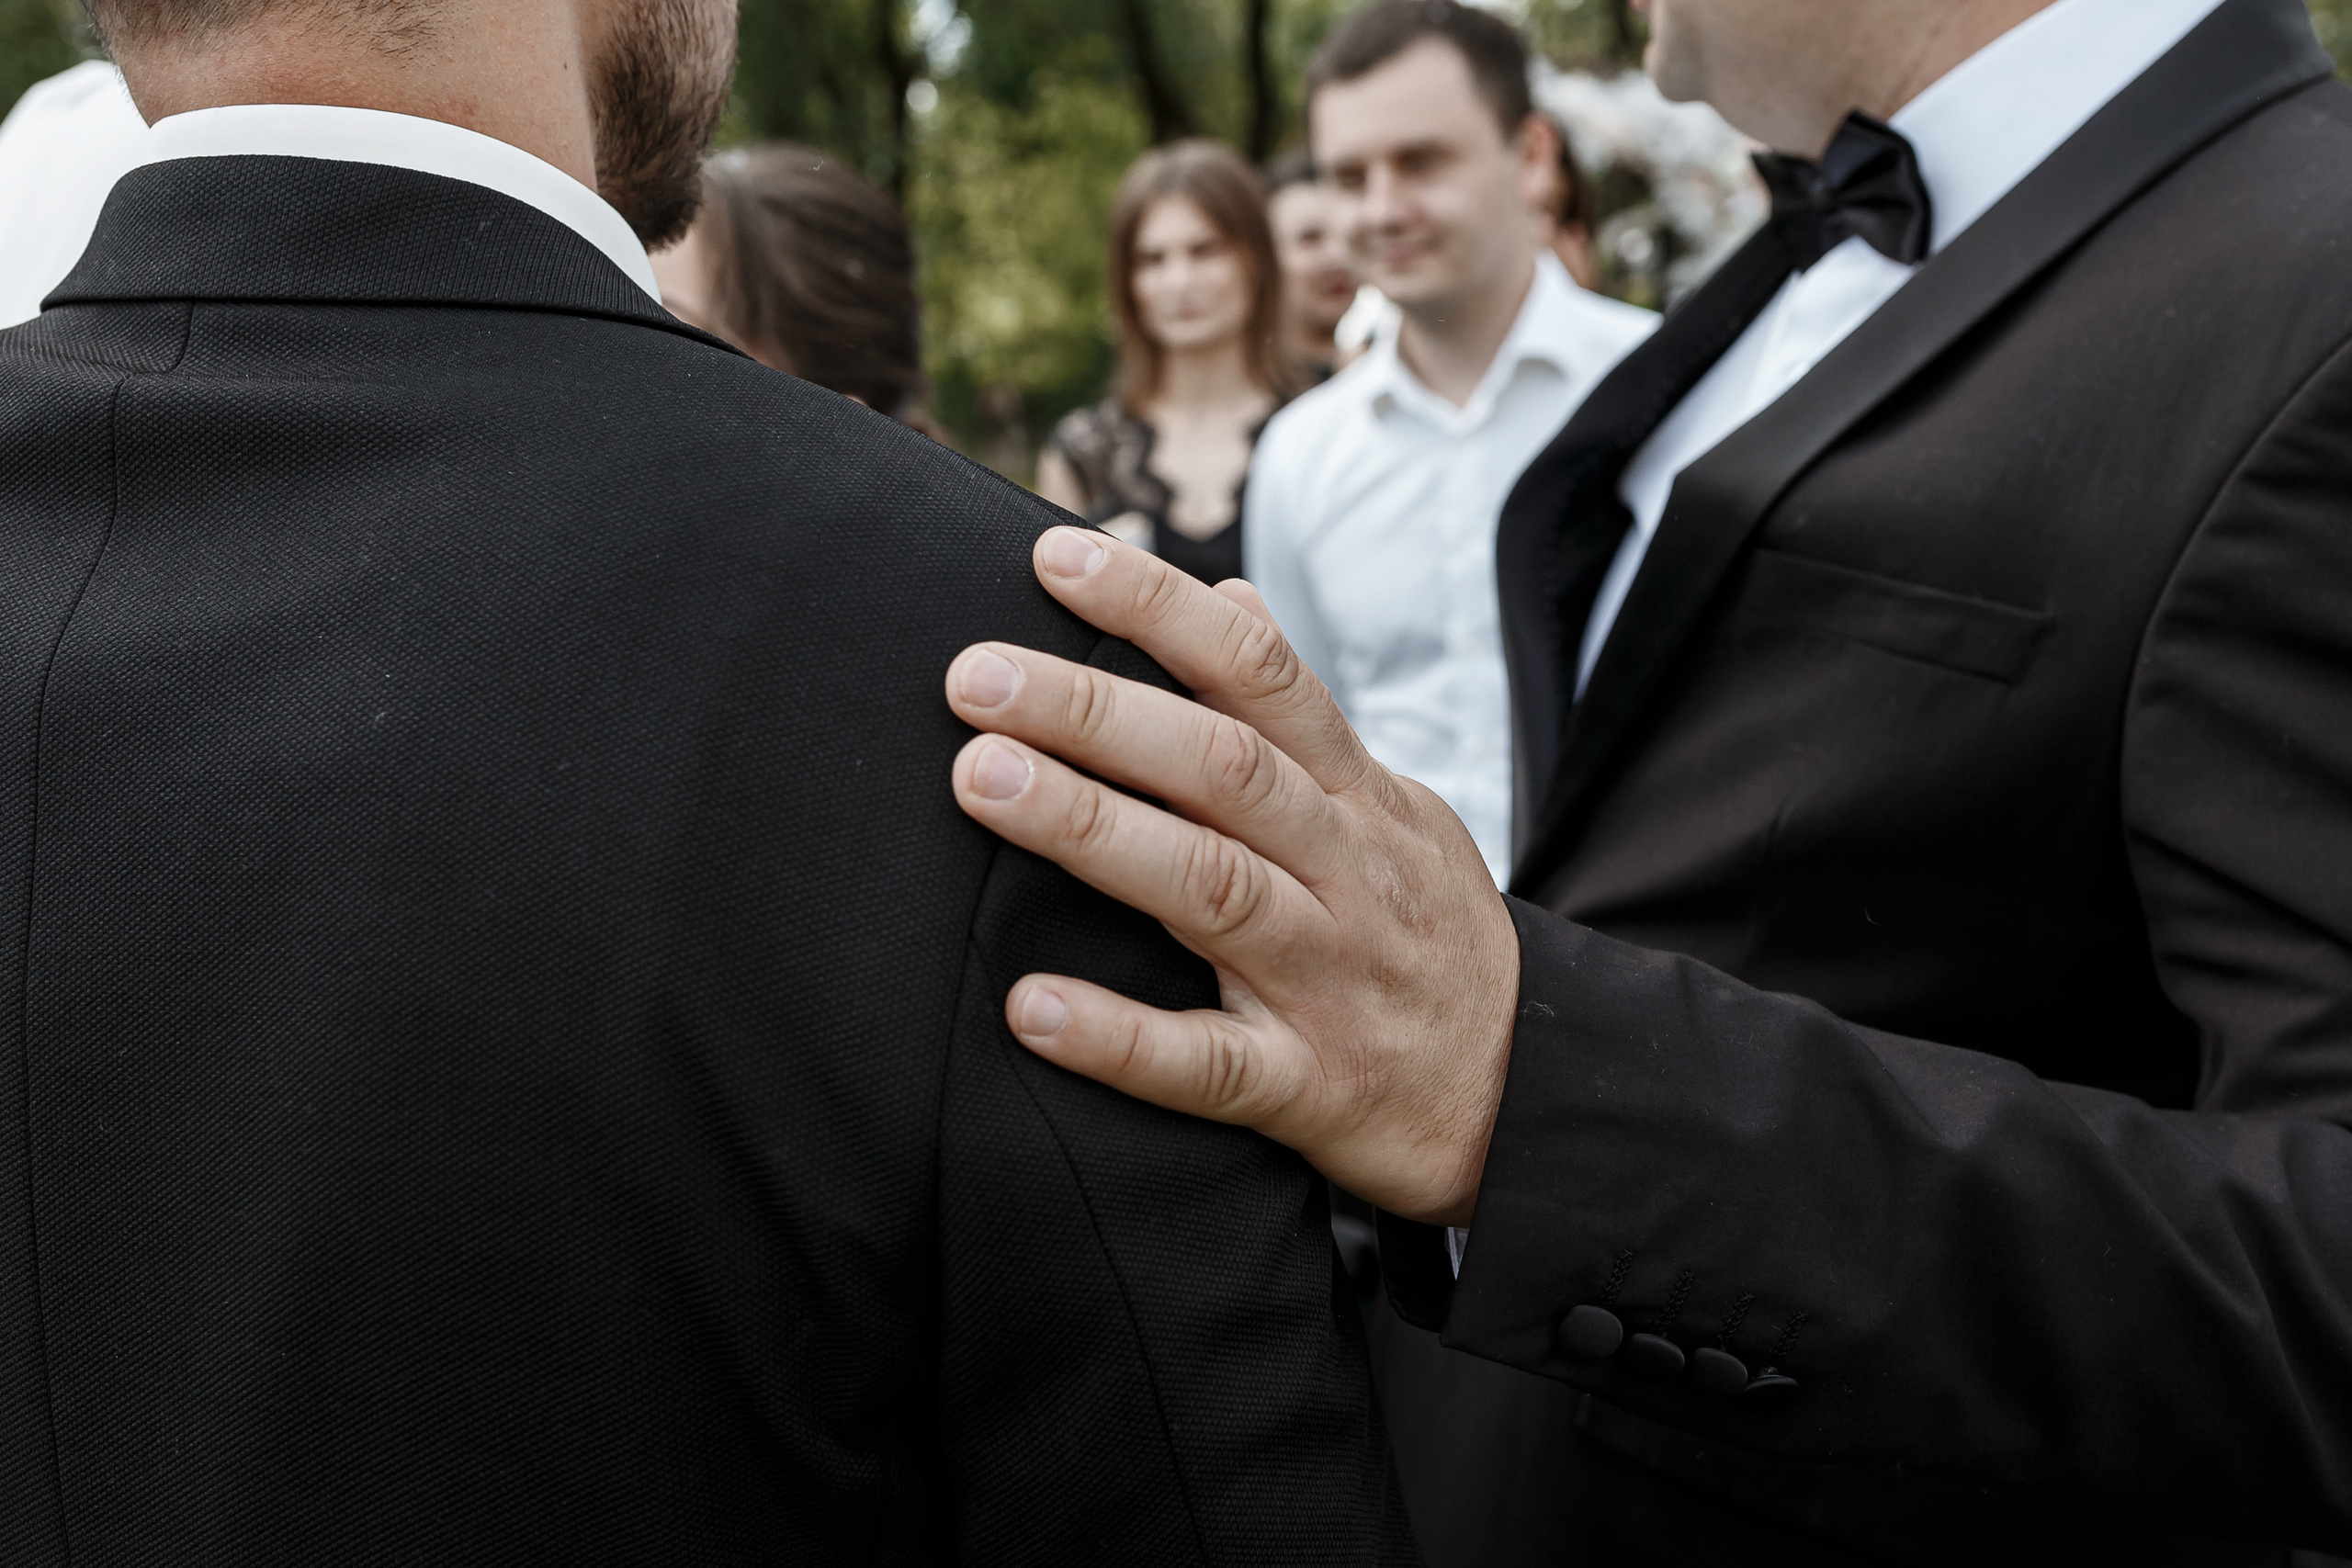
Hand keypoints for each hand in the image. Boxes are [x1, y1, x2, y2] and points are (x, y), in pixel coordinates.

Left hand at [944, 527, 1519, 1225]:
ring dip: (1092, 830)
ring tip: (981, 780)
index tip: (1056, 552)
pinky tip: (1029, 1006)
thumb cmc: (1427, 935)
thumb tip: (1229, 594)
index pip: (1260, 672)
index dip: (1160, 608)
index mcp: (1356, 797)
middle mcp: (1345, 873)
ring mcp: (1328, 980)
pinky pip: (1207, 1064)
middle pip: (1222, 769)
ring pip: (1210, 890)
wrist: (1533, 1093)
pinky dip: (1118, 1036)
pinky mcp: (1308, 1089)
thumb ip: (1303, 718)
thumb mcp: (1394, 808)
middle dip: (1096, 712)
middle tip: (974, 675)